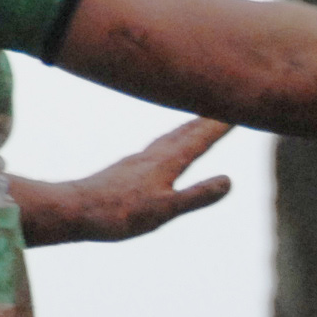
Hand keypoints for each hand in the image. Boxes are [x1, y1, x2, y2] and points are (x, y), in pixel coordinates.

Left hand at [14, 119, 232, 245]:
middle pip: (187, 130)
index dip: (222, 124)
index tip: (242, 107)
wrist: (74, 210)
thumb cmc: (118, 214)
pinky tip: (165, 148)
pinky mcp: (127, 169)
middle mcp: (154, 155)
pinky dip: (172, 139)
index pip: (202, 138)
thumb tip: (229, 181)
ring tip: (202, 119)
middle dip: (209, 117)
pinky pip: (158, 146)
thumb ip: (196, 196)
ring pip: (172, 136)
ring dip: (190, 126)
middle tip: (228, 103)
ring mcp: (139, 160)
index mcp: (167, 162)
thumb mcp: (164, 211)